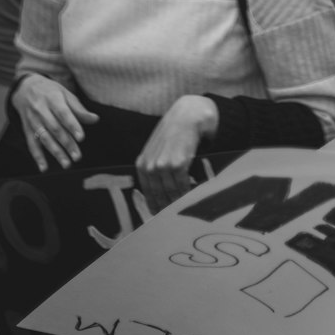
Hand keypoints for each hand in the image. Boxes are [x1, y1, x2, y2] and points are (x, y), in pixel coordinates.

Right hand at [13, 74, 98, 170]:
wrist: (25, 88)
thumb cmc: (50, 92)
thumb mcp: (65, 94)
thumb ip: (79, 109)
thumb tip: (95, 119)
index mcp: (52, 98)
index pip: (63, 113)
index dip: (72, 125)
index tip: (81, 138)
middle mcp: (41, 109)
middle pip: (55, 129)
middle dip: (67, 144)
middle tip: (78, 157)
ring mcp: (32, 120)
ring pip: (44, 138)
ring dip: (55, 153)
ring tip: (67, 164)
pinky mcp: (27, 129)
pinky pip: (32, 144)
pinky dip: (37, 157)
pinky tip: (44, 168)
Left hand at [137, 94, 218, 212]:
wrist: (188, 115)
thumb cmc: (174, 132)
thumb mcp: (157, 149)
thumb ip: (155, 167)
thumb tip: (161, 192)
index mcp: (142, 164)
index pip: (148, 193)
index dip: (155, 207)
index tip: (161, 218)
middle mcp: (150, 166)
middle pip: (159, 196)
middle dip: (167, 209)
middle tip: (175, 220)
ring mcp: (162, 166)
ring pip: (171, 193)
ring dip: (179, 203)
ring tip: (185, 209)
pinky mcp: (177, 164)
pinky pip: (182, 186)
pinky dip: (187, 193)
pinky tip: (192, 196)